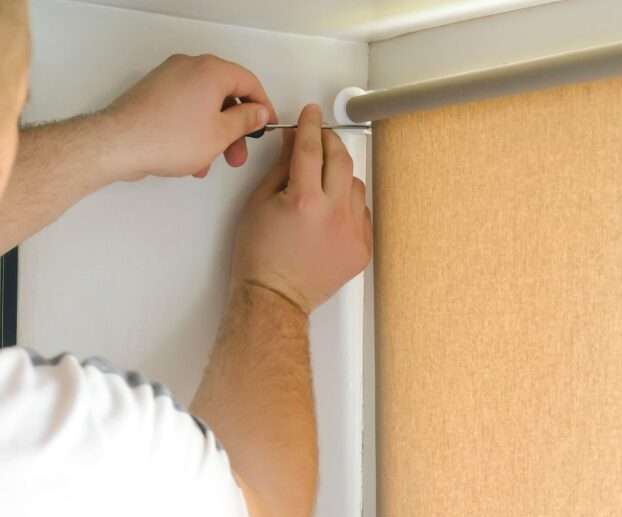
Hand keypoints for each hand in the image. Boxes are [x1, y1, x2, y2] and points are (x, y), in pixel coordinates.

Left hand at [103, 54, 277, 180]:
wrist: (119, 144)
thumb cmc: (170, 138)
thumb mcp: (220, 134)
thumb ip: (245, 120)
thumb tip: (258, 111)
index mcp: (210, 70)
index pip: (248, 82)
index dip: (262, 106)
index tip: (266, 125)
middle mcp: (189, 66)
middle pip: (225, 94)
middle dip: (234, 128)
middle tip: (238, 154)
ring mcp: (168, 77)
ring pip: (203, 105)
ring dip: (213, 133)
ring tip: (209, 163)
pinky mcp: (152, 92)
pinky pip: (184, 108)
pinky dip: (193, 129)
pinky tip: (190, 158)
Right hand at [233, 104, 372, 313]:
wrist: (275, 297)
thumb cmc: (260, 256)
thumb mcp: (259, 203)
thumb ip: (281, 168)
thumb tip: (294, 142)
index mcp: (304, 201)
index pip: (310, 148)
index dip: (310, 125)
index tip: (312, 114)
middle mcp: (333, 215)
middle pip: (340, 160)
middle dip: (330, 142)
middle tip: (320, 137)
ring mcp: (352, 233)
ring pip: (355, 185)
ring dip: (340, 176)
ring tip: (321, 183)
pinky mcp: (362, 248)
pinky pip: (362, 212)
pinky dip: (348, 205)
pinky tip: (330, 212)